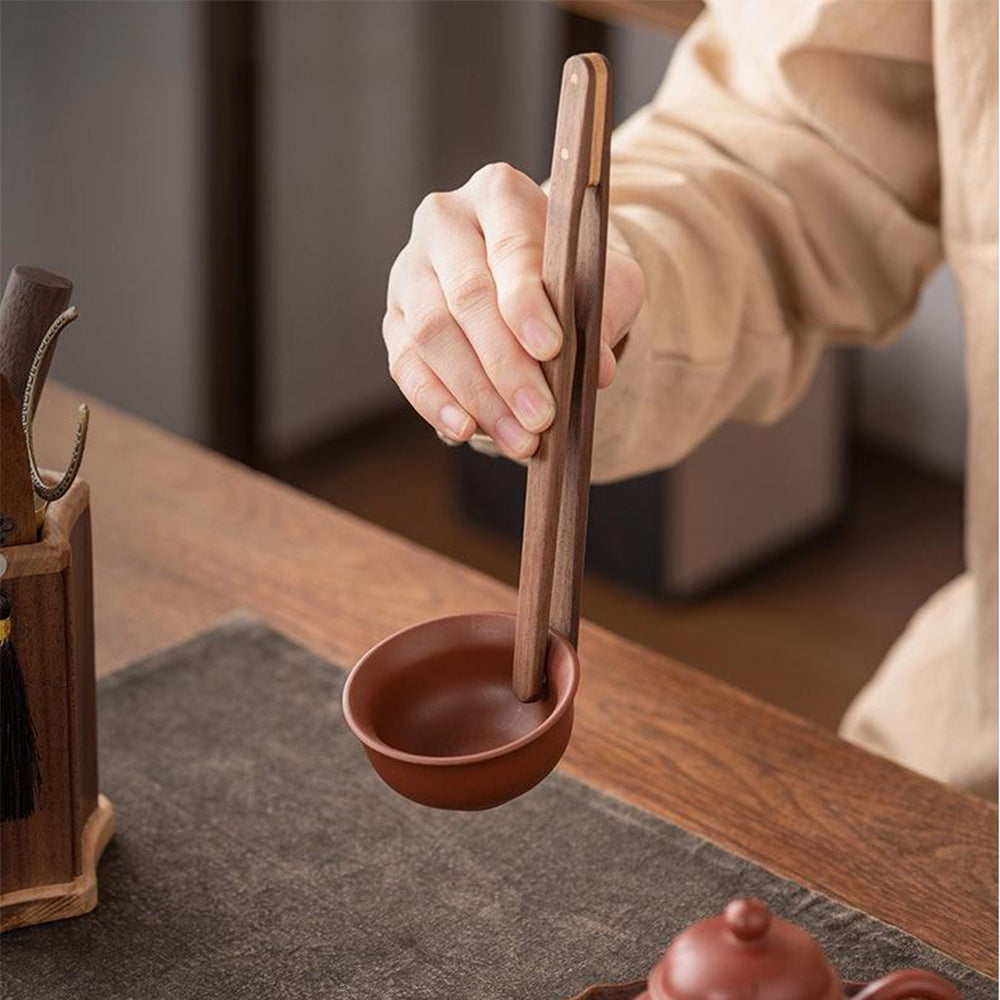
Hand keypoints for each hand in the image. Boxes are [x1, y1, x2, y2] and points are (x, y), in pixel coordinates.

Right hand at [383, 162, 644, 458]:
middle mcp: (444, 222)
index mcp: (498, 194)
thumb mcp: (606, 283)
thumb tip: (596, 370)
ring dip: (477, 394)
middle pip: (467, 296)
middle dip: (506, 366)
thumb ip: (603, 316)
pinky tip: (466, 429)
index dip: (527, 302)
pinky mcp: (394, 317)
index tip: (551, 349)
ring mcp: (410, 270)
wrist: (532, 281)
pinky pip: (405, 363)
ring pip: (432, 334)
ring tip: (518, 438)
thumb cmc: (572, 275)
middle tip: (541, 417)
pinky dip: (435, 401)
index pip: (510, 247)